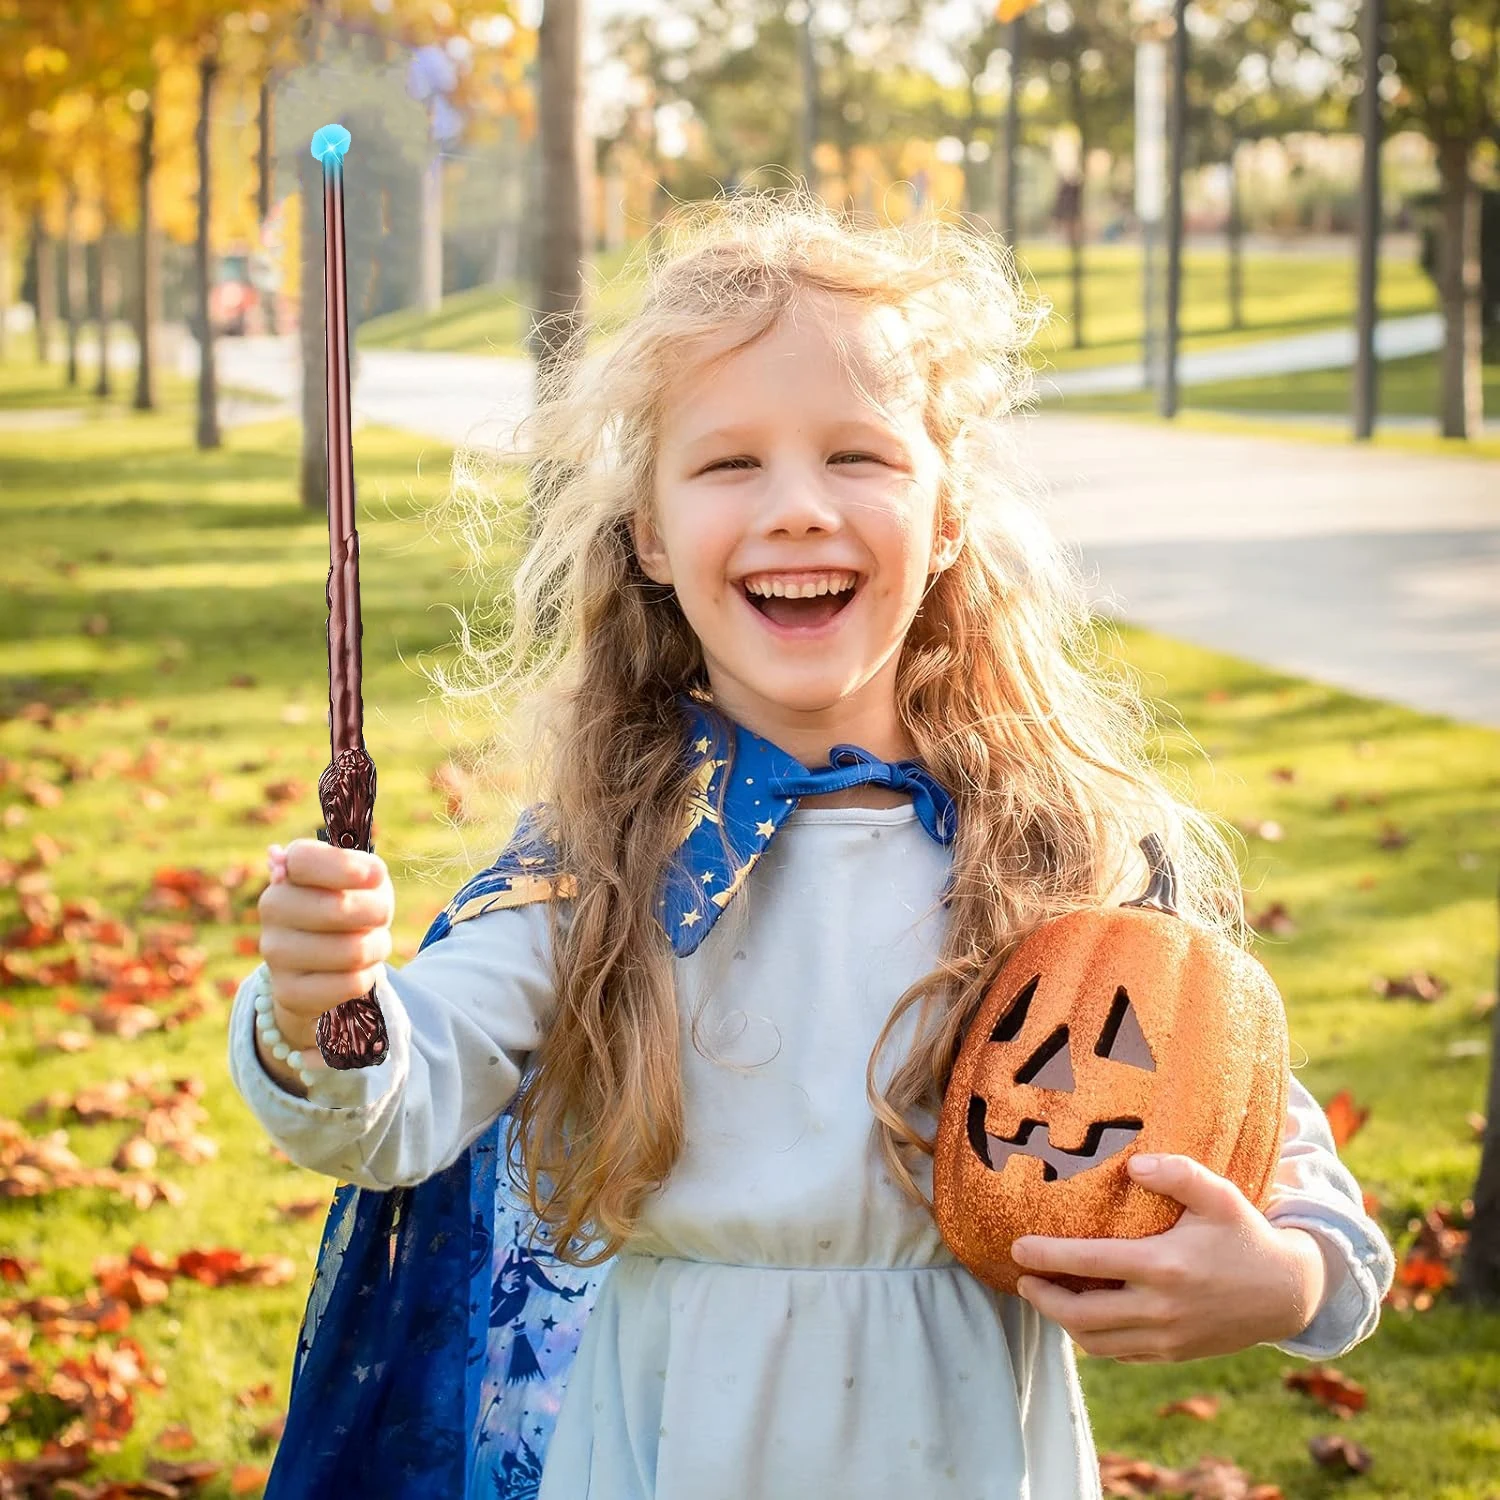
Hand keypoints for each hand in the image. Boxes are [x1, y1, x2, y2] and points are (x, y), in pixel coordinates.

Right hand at [257, 838, 394, 1051]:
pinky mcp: (288, 992)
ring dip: (376, 946)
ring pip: (352, 950)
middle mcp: (272, 908)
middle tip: (381, 914)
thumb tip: (372, 873)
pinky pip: (351, 983)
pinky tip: (356, 969)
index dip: (343, 867)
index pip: (304, 860)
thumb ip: (366, 870)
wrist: (321, 965)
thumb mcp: (361, 882)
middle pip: (338, 908)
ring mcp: (275, 953)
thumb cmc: (350, 907)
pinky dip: (368, 975)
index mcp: (288, 872)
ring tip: (370, 942)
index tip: (376, 876)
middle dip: (377, 912)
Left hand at [1010, 1153, 1327, 1362]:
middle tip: (1020, 1278)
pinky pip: (1119, 1353)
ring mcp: (1167, 1338)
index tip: (1016, 1248)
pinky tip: (1080, 1317)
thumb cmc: (1245, 1234)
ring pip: (1096, 1341)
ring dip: (1061, 1322)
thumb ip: (1177, 1173)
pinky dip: (1092, 1339)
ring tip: (1043, 1296)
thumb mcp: (1219, 1195)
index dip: (1046, 1257)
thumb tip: (1131, 1165)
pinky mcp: (1173, 1354)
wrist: (1287, 1293)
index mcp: (1164, 1266)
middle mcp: (1161, 1309)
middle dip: (1042, 1298)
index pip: (1089, 1264)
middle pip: (1081, 1315)